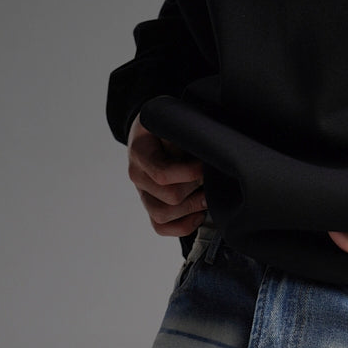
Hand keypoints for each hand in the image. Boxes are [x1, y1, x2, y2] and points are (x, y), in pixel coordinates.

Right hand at [127, 114, 206, 235]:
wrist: (154, 131)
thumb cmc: (167, 126)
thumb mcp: (171, 119)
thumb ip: (182, 133)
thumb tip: (203, 149)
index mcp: (139, 152)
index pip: (162, 174)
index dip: (189, 174)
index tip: (205, 165)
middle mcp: (137, 176)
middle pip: (169, 197)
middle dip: (195, 189)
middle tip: (209, 179)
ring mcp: (143, 194)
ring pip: (163, 216)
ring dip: (191, 208)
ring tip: (207, 196)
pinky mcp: (152, 207)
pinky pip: (161, 228)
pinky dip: (183, 225)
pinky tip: (199, 213)